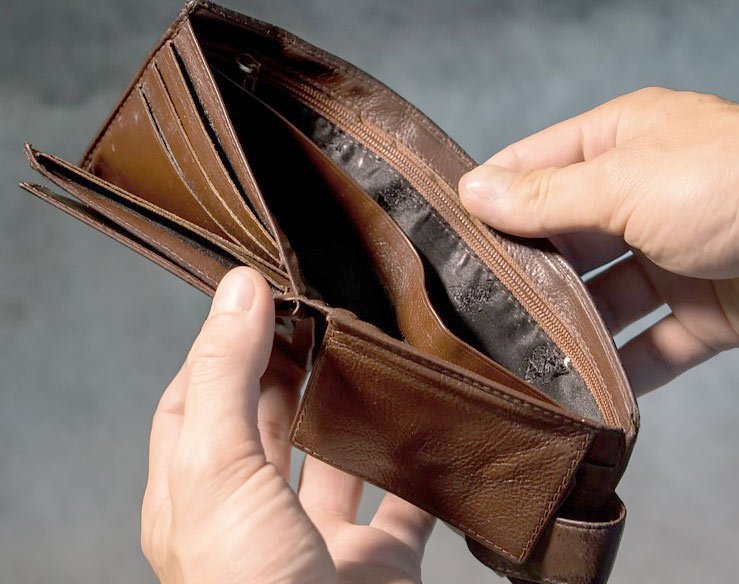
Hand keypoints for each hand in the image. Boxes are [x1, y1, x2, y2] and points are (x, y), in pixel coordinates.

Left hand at [141, 267, 434, 583]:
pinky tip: (435, 428)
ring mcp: (318, 543)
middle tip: (326, 316)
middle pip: (272, 425)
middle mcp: (254, 518)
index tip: (259, 299)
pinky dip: (423, 468)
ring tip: (380, 359)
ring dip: (360, 416)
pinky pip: (407, 504)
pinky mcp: (378, 565)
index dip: (223, 348)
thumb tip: (237, 289)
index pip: (196, 401)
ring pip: (341, 461)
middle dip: (296, 371)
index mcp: (196, 497)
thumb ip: (227, 376)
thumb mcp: (218, 470)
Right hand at [459, 87, 738, 394]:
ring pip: (604, 299)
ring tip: (525, 360)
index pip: (534, 168)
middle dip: (526, 274)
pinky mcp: (707, 311)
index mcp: (621, 145)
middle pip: (564, 240)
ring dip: (573, 329)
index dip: (489, 198)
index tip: (444, 237)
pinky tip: (591, 394)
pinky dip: (627, 368)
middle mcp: (643, 198)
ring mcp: (674, 256)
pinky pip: (654, 343)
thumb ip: (547, 197)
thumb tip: (474, 192)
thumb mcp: (627, 183)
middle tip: (475, 311)